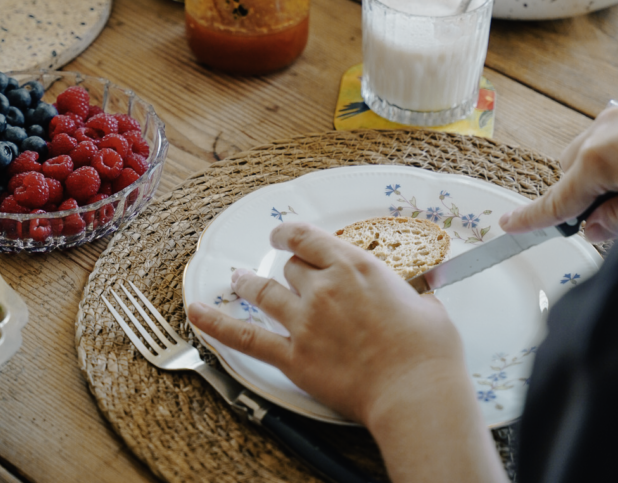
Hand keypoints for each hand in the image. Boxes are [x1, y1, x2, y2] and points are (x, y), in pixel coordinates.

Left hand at [188, 223, 505, 482]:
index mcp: (355, 266)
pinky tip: (197, 314)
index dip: (290, 233)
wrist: (416, 392)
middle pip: (291, 267)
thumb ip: (413, 290)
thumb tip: (423, 287)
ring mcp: (305, 321)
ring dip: (248, 282)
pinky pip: (246, 337)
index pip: (309, 237)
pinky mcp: (294, 357)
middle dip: (289, 270)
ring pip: (264, 291)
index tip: (284, 233)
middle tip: (287, 274)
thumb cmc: (428, 351)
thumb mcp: (427, 304)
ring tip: (238, 279)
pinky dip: (217, 324)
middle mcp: (325, 287)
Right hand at [500, 102, 617, 241]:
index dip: (530, 218)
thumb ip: (615, 219)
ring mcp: (612, 117)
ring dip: (598, 172)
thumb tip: (593, 228)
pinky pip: (603, 138)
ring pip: (586, 153)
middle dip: (580, 193)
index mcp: (597, 158)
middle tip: (610, 211)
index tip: (508, 224)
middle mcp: (597, 131)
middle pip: (569, 171)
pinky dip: (610, 155)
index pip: (556, 201)